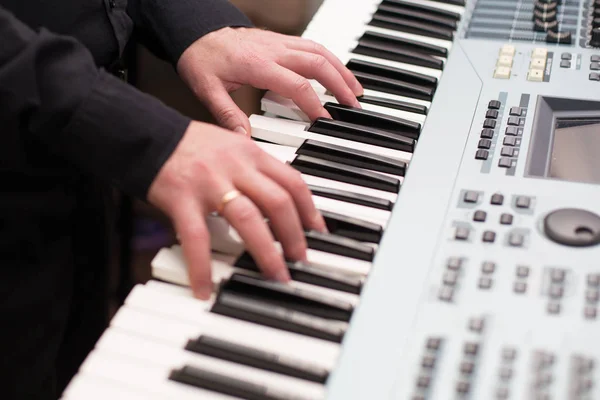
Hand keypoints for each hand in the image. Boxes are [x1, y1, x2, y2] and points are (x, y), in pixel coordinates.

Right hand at [147, 121, 327, 298]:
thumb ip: (255, 168)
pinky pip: (197, 237)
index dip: (310, 210)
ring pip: (248, 219)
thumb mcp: (231, 146)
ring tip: (276, 275)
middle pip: (278, 202)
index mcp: (250, 153)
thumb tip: (281, 198)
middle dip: (295, 235)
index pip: (292, 181)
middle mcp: (235, 166)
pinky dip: (203, 266)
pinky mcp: (182, 199)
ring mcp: (209, 182)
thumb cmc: (191, 145)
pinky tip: (205, 288)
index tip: (318, 231)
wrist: (148, 134)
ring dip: (267, 252)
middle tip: (300, 259)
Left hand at [176, 27, 362, 134]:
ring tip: (356, 92)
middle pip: (318, 64)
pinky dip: (331, 61)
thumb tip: (245, 140)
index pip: (297, 85)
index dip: (315, 104)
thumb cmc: (201, 59)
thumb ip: (227, 115)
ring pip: (321, 52)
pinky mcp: (281, 41)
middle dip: (340, 86)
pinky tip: (339, 74)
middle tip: (353, 108)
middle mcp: (274, 51)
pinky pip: (314, 47)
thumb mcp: (207, 90)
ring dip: (342, 71)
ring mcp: (280, 43)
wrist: (196, 31)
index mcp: (258, 65)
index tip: (326, 122)